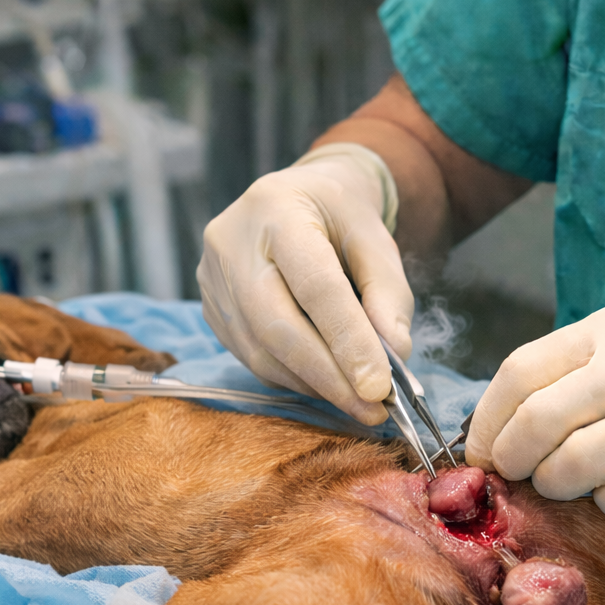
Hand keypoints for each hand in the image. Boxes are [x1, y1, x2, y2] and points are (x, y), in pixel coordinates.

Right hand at [197, 145, 413, 423]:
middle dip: (328, 376)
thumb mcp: (375, 239)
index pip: (314, 285)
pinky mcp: (210, 309)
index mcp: (277, 209)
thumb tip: (395, 356)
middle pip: (277, 326)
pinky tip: (326, 384)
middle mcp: (231, 243)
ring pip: (261, 352)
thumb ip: (388, 294)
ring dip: (313, 385)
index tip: (380, 386)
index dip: (347, 340)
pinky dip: (294, 378)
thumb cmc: (339, 216)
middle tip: (372, 408)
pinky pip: (252, 358)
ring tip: (357, 401)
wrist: (296, 196)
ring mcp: (213, 278)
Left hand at [466, 294, 604, 518]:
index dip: (487, 420)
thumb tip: (501, 426)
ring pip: (575, 466)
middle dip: (513, 460)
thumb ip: (577, 369)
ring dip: (558, 486)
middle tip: (515, 475)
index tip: (481, 451)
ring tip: (570, 482)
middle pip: (537, 421)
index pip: (520, 372)